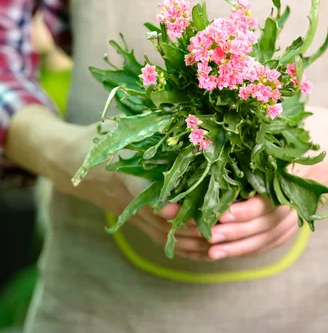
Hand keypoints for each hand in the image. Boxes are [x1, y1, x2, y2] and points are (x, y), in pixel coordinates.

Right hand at [53, 120, 209, 259]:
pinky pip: (158, 239)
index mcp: (120, 171)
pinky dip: (180, 247)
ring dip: (190, 239)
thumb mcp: (119, 127)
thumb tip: (186, 117)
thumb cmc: (97, 138)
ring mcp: (128, 213)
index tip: (178, 209)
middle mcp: (125, 198)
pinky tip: (205, 248)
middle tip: (220, 223)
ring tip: (221, 236)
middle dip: (189, 224)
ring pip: (161, 234)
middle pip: (158, 220)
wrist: (67, 162)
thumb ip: (147, 126)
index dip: (159, 202)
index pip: (139, 190)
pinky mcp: (132, 220)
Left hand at [207, 106, 327, 259]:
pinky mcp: (302, 213)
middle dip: (237, 232)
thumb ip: (267, 117)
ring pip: (272, 234)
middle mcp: (299, 193)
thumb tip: (230, 110)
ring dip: (243, 246)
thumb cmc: (322, 124)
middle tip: (209, 236)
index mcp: (295, 169)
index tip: (223, 211)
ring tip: (214, 251)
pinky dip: (259, 246)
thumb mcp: (296, 115)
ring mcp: (302, 207)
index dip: (246, 208)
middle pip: (267, 221)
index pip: (270, 196)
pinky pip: (281, 237)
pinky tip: (236, 250)